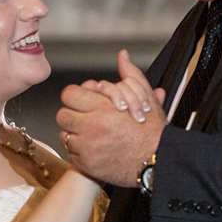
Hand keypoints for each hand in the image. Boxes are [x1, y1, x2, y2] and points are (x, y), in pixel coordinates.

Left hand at [56, 50, 167, 185]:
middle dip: (73, 116)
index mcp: (102, 107)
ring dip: (75, 135)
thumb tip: (123, 55)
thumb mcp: (144, 97)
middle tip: (85, 120)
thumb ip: (130, 74)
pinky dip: (80, 153)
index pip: (69, 95)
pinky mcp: (87, 165)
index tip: (83, 102)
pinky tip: (95, 150)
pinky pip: (71, 155)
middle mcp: (91, 126)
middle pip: (62, 115)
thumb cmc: (152, 131)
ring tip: (91, 136)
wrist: (159, 160)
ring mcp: (87, 147)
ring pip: (65, 136)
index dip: (75, 97)